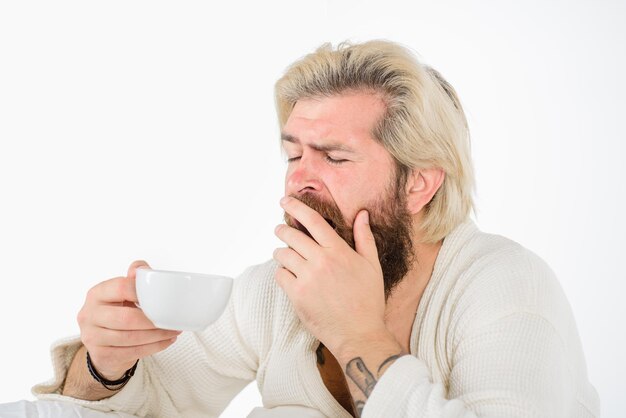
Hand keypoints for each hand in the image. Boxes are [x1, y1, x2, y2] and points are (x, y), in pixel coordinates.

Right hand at [77, 260, 180, 379]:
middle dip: (152, 320)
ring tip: (173, 331)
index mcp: (96, 293)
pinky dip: (154, 347)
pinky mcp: (102, 355)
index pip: (121, 287)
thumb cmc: (117, 312)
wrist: (103, 345)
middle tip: (171, 320)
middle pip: (126, 318)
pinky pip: (132, 352)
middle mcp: (89, 314)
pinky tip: (166, 341)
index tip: (160, 296)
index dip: (142, 291)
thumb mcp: (121, 293)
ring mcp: (92, 337)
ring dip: (157, 335)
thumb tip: (144, 269)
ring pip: (131, 338)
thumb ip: (133, 278)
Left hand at [273, 196, 388, 355]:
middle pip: (291, 235)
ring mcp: (307, 278)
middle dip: (282, 230)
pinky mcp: (297, 295)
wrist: (359, 334)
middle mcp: (321, 261)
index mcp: (338, 251)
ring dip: (281, 252)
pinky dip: (281, 272)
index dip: (296, 207)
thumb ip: (364, 237)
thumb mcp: (372, 265)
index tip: (285, 200)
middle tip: (280, 230)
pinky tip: (289, 274)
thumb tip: (362, 213)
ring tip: (285, 255)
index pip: (313, 221)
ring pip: (282, 255)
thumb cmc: (368, 300)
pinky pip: (280, 275)